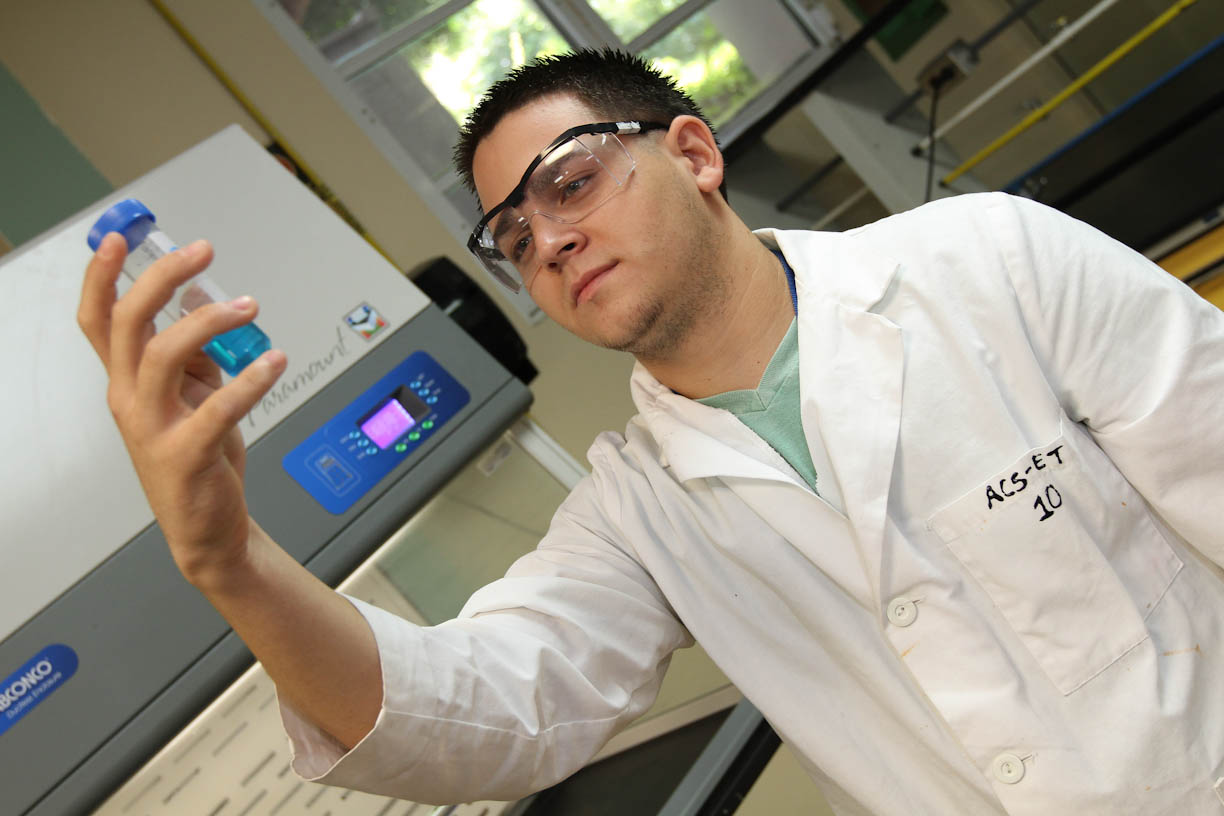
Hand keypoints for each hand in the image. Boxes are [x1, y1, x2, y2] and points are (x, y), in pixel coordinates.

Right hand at [77, 233, 287, 584]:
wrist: (207, 530)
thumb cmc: (199, 459)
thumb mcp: (193, 395)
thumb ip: (194, 351)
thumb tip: (203, 296)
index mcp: (127, 382)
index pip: (99, 321)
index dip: (102, 277)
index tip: (121, 239)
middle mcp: (131, 400)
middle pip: (128, 324)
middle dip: (160, 277)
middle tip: (202, 252)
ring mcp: (154, 428)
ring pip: (165, 356)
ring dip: (209, 321)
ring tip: (249, 307)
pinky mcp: (186, 454)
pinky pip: (217, 409)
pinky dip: (249, 380)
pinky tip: (276, 361)